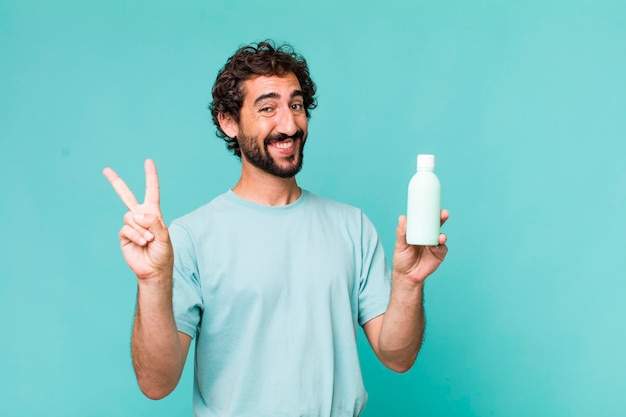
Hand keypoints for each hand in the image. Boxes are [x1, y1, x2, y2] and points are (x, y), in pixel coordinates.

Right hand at [103, 159, 173, 280]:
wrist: (154, 269)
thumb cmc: (163, 253)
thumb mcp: (164, 236)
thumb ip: (154, 223)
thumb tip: (137, 214)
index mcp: (153, 213)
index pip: (151, 191)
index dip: (150, 177)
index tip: (148, 162)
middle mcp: (140, 216)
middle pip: (126, 196)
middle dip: (116, 183)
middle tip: (106, 170)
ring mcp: (131, 225)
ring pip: (130, 217)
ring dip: (142, 229)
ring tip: (149, 240)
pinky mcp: (124, 235)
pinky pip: (126, 228)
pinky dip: (136, 235)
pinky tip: (143, 243)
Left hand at [392, 210, 448, 283]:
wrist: (407, 275)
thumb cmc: (402, 258)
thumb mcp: (400, 245)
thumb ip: (401, 233)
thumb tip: (402, 218)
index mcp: (419, 231)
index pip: (427, 219)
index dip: (431, 212)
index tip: (434, 206)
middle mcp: (429, 236)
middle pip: (437, 225)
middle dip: (442, 218)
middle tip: (444, 214)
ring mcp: (435, 245)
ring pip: (441, 236)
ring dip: (443, 235)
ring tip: (441, 237)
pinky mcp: (439, 255)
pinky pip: (442, 249)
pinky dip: (440, 247)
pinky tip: (436, 247)